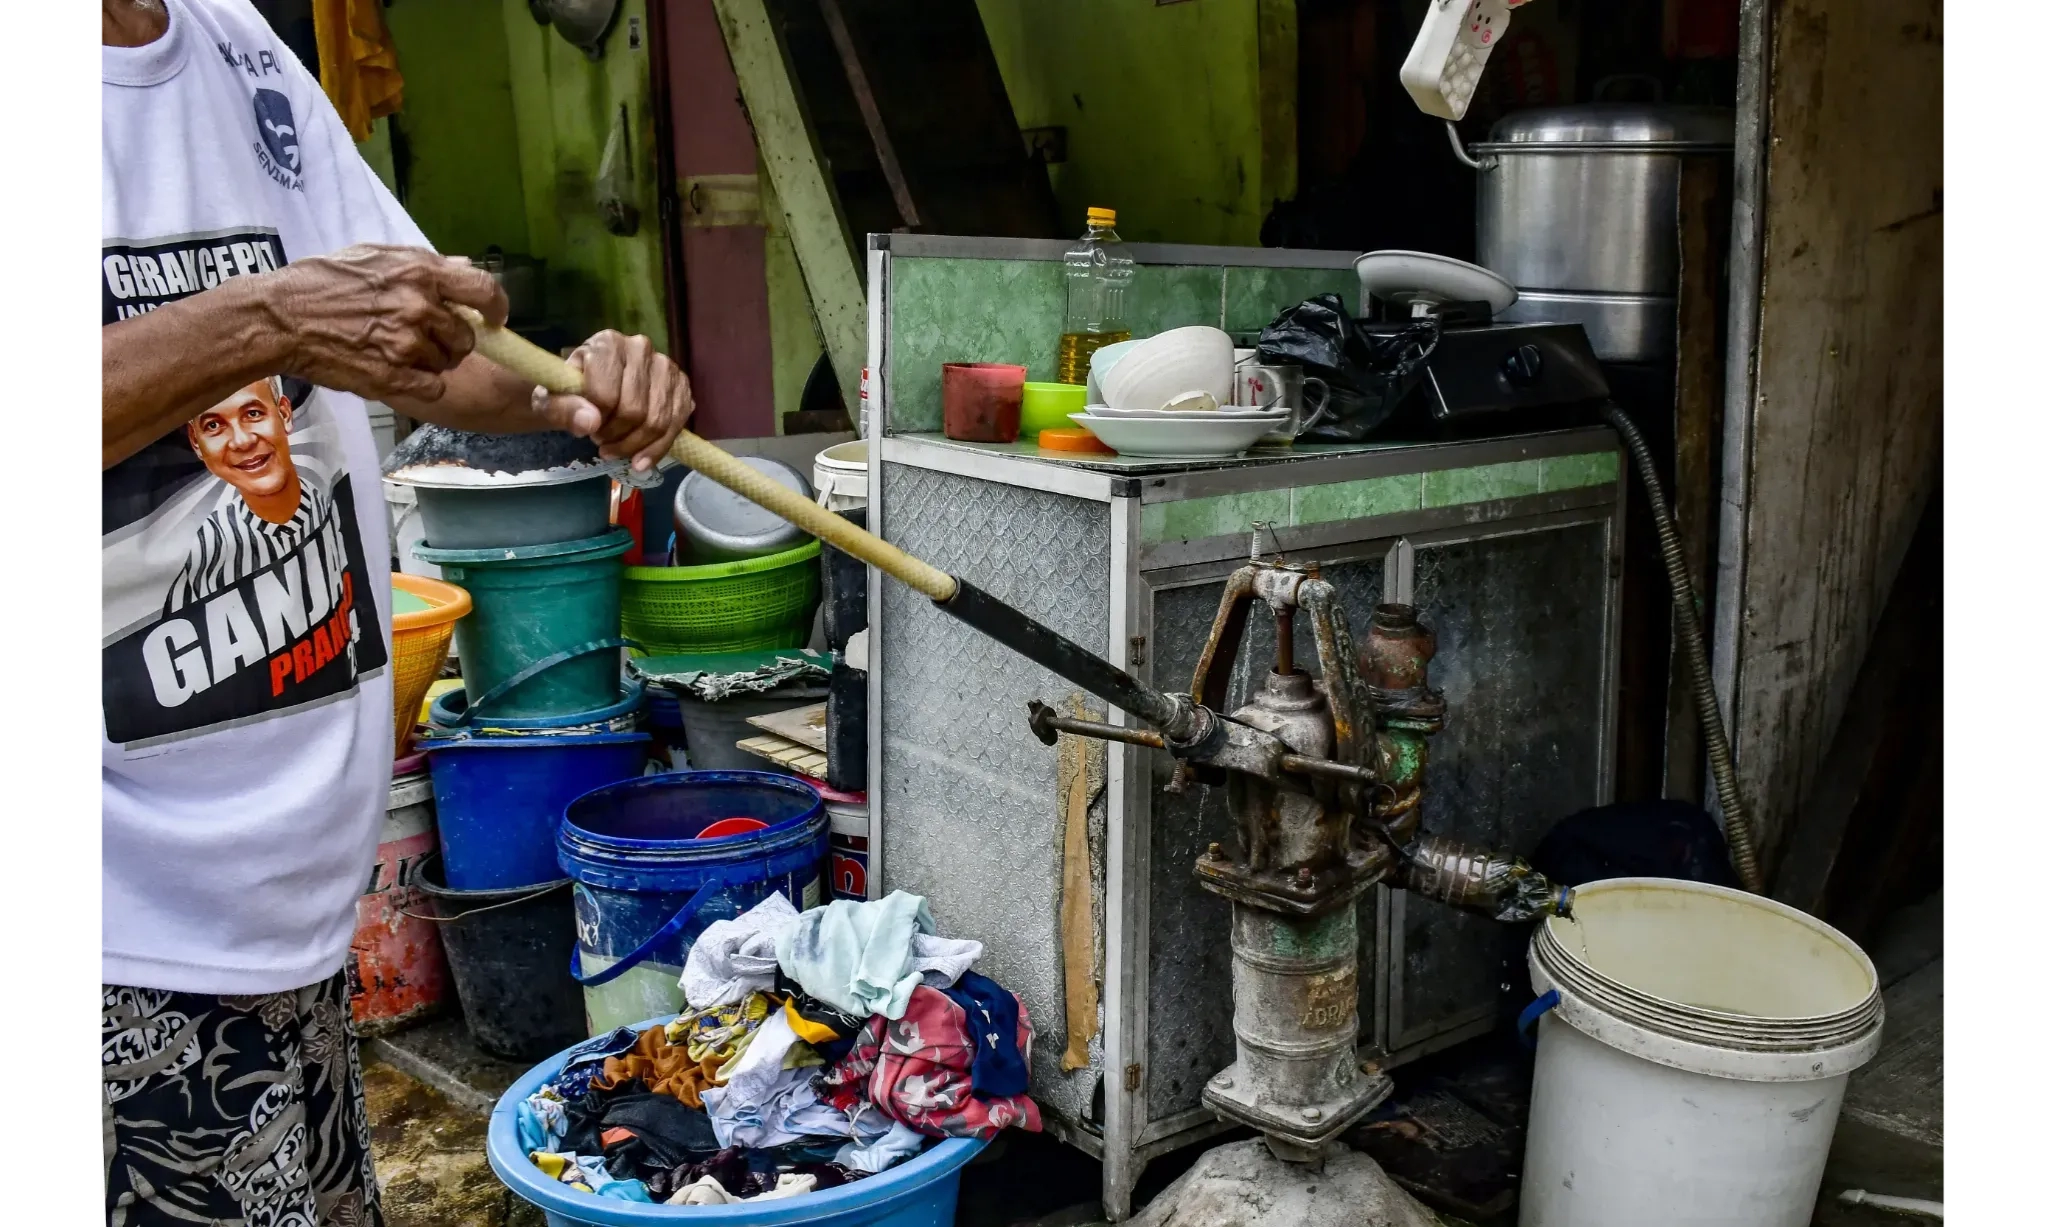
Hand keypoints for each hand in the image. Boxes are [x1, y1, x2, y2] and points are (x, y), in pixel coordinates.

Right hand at [270, 244, 507, 403]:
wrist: (281, 319)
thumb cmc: (322, 282)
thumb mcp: (374, 256)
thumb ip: (424, 264)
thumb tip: (464, 267)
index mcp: (419, 272)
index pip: (484, 289)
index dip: (496, 306)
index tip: (493, 318)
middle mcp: (419, 307)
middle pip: (467, 337)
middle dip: (452, 340)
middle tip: (425, 337)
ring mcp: (406, 344)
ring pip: (447, 363)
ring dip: (431, 361)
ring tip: (395, 348)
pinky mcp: (393, 376)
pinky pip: (432, 387)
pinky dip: (420, 384)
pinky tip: (395, 370)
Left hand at [534, 331, 694, 472]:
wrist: (588, 386)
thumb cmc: (567, 390)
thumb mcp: (549, 400)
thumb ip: (561, 409)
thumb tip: (590, 423)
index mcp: (607, 343)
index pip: (606, 394)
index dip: (595, 422)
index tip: (587, 430)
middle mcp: (640, 348)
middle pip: (635, 410)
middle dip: (616, 436)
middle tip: (601, 441)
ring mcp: (666, 366)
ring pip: (658, 421)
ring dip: (634, 446)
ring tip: (616, 448)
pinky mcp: (682, 386)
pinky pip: (677, 426)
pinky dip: (658, 450)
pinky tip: (640, 460)